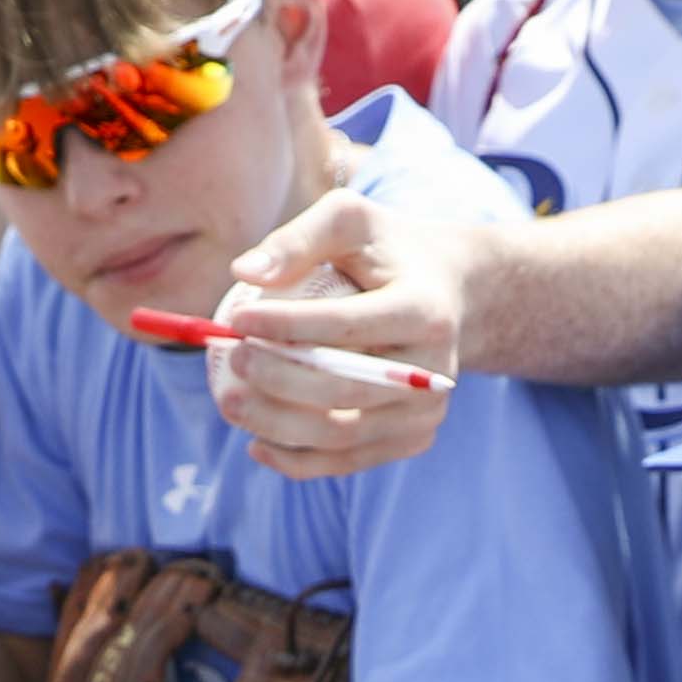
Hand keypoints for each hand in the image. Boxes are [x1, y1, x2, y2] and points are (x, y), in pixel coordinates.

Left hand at [207, 190, 467, 478]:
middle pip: (344, 390)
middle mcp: (433, 371)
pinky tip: (256, 444)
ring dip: (276, 425)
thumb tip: (243, 273)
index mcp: (424, 311)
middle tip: (228, 361)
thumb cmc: (387, 252)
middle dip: (276, 380)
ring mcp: (427, 412)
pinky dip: (298, 460)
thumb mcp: (350, 220)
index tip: (235, 319)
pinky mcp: (414, 438)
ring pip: (342, 435)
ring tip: (228, 402)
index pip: (347, 325)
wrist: (453, 296)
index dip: (287, 325)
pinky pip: (349, 461)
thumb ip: (298, 239)